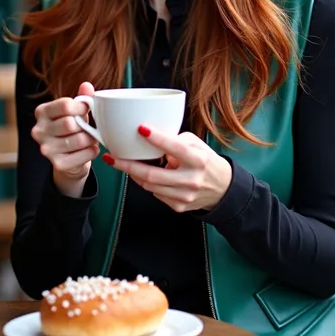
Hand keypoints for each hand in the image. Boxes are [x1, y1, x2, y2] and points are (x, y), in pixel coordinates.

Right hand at [31, 81, 99, 196]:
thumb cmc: (73, 129)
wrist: (70, 158)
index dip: (82, 106)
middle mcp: (39, 130)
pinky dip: (92, 152)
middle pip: (70, 124)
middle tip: (89, 127)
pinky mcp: (57, 164)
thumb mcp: (76, 111)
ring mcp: (46, 149)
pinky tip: (90, 149)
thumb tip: (87, 85)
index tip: (87, 109)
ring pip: (78, 140)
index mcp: (42, 112)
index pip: (65, 105)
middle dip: (85, 125)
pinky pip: (83, 155)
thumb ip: (82, 98)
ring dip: (90, 139)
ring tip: (91, 138)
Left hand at [103, 126, 232, 212]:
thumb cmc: (205, 162)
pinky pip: (155, 194)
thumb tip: (151, 139)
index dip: (157, 138)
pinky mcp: (179, 207)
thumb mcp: (197, 145)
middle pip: (152, 174)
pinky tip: (146, 176)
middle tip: (112, 157)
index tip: (140, 128)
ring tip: (125, 163)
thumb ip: (176, 140)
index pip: (175, 147)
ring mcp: (185, 196)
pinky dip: (148, 184)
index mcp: (198, 160)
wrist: (222, 188)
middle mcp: (192, 179)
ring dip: (135, 174)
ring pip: (150, 186)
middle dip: (128, 166)